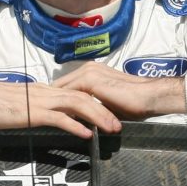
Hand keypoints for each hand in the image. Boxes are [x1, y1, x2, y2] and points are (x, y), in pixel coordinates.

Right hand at [0, 78, 121, 138]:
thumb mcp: (17, 106)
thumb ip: (33, 108)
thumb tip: (43, 116)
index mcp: (43, 91)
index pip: (76, 94)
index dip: (96, 103)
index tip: (109, 114)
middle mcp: (45, 93)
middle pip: (84, 97)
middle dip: (105, 110)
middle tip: (119, 124)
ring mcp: (39, 101)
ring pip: (77, 105)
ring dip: (97, 116)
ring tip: (111, 128)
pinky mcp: (31, 112)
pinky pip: (59, 118)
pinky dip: (75, 125)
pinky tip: (86, 134)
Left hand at [52, 62, 186, 119]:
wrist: (149, 96)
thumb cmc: (134, 102)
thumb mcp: (106, 103)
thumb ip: (92, 105)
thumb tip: (81, 117)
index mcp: (91, 71)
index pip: (65, 84)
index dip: (55, 98)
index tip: (45, 109)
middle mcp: (88, 68)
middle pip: (60, 85)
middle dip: (49, 100)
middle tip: (38, 113)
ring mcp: (89, 72)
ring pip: (62, 90)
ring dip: (53, 103)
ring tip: (43, 117)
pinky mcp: (91, 80)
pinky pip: (71, 95)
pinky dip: (63, 106)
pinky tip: (56, 117)